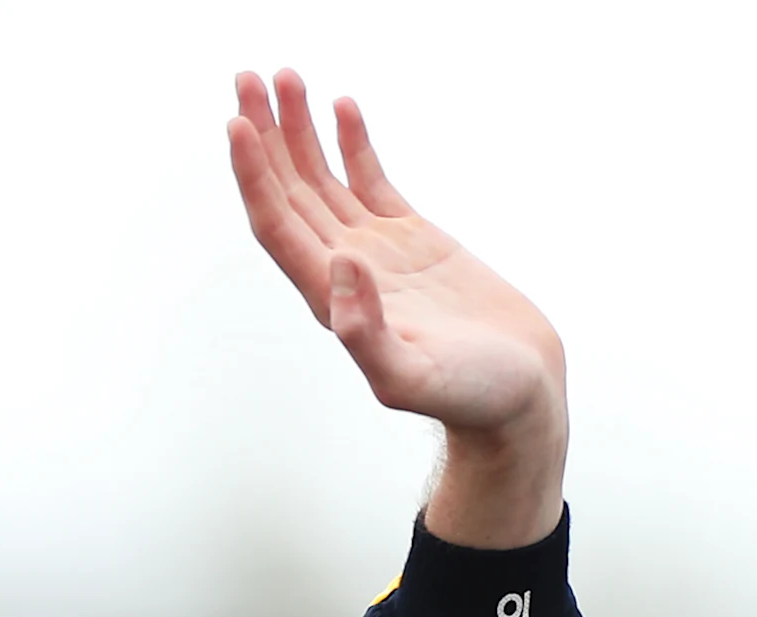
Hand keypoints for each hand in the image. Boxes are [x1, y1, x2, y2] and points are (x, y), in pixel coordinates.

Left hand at [227, 69, 567, 548]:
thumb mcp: (412, 378)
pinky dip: (353, 144)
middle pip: (289, 191)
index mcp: (331, 299)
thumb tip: (337, 265)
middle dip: (265, 136)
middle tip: (247, 77)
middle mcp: (342, 270)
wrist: (518, 397)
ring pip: (323, 179)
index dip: (254, 177)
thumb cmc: (470, 399)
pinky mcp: (412, 240)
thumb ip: (368, 334)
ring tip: (282, 78)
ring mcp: (375, 252)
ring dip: (299, 132)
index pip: (278, 226)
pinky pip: (371, 181)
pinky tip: (341, 108)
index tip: (238, 125)